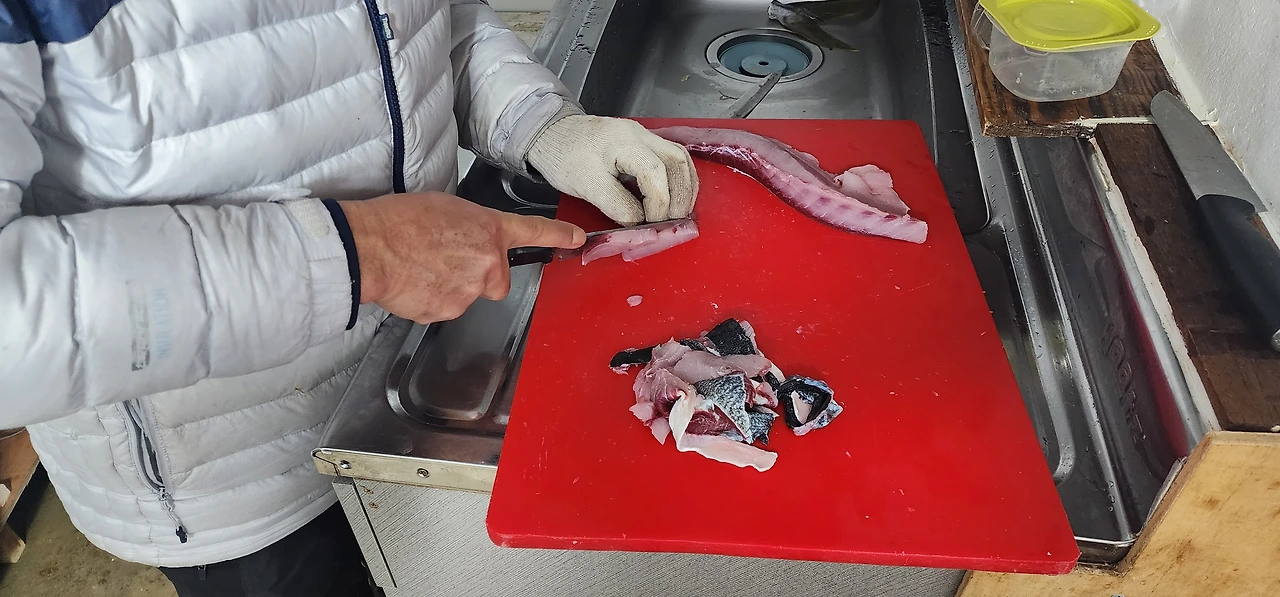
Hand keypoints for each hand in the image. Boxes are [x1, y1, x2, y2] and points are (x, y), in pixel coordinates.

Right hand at [339, 192, 584, 323]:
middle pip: (495, 280)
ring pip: (467, 295)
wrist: (370, 247)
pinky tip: (413, 283)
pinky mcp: (448, 311)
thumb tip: (467, 239)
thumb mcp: (444, 208)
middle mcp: (487, 262)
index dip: (558, 236)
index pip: (533, 231)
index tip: (577, 239)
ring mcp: (470, 291)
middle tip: (443, 261)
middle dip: (476, 276)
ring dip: (449, 286)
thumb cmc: (398, 221)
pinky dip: (430, 300)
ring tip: (419, 267)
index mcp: (488, 229)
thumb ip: (469, 228)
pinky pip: (444, 308)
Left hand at [527, 114, 698, 224]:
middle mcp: (640, 135)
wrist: (553, 136)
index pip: (655, 173)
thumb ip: (617, 206)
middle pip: (678, 162)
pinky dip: (680, 181)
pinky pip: (674, 159)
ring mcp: (645, 136)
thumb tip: (641, 223)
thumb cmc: (565, 158)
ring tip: (679, 214)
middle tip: (674, 223)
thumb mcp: (586, 187)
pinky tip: (675, 198)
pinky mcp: (645, 143)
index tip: (652, 224)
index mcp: (622, 142)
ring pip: (681, 159)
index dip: (659, 204)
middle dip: (681, 196)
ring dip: (686, 188)